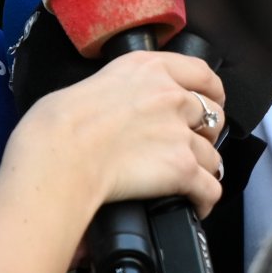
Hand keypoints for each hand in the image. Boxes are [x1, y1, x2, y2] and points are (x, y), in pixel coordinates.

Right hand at [3, 51, 225, 220]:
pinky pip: (210, 188)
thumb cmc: (59, 124)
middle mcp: (171, 95)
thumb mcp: (93, 83)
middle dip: (205, 132)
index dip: (211, 91)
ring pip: (213, 155)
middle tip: (188, 145)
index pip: (202, 73)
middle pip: (212, 115)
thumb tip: (122, 109)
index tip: (209, 101)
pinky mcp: (181, 168)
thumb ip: (123, 89)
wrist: (58, 155)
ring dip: (202, 168)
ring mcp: (179, 132)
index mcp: (149, 69)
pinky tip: (194, 203)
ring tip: (187, 180)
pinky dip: (204, 199)